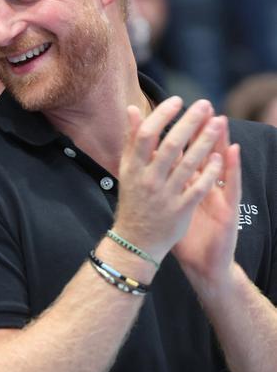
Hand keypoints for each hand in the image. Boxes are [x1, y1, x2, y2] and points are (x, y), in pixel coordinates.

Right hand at [114, 97, 224, 263]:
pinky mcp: (179, 211)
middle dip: (189, 123)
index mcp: (133, 168)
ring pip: (187, 164)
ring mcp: (164, 196)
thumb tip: (132, 109)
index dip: (162, 115)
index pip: (146, 135)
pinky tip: (219, 157)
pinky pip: (198, 188)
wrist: (135, 241)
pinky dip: (209, 172)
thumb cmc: (133, 200)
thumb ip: (131, 140)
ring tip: (218, 123)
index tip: (178, 100)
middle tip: (205, 105)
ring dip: (204, 142)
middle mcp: (148, 180)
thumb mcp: (127, 170)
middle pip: (170, 146)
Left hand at [172, 118, 240, 288]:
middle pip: (203, 154)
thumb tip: (138, 173)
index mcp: (188, 186)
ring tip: (220, 118)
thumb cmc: (185, 235)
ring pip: (219, 164)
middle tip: (201, 107)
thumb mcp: (168, 208)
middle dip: (201, 132)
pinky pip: (231, 185)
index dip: (180, 137)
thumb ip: (158, 187)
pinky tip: (232, 151)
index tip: (172, 114)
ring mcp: (218, 196)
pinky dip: (232, 168)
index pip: (185, 156)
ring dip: (219, 141)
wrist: (203, 265)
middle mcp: (205, 187)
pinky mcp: (228, 209)